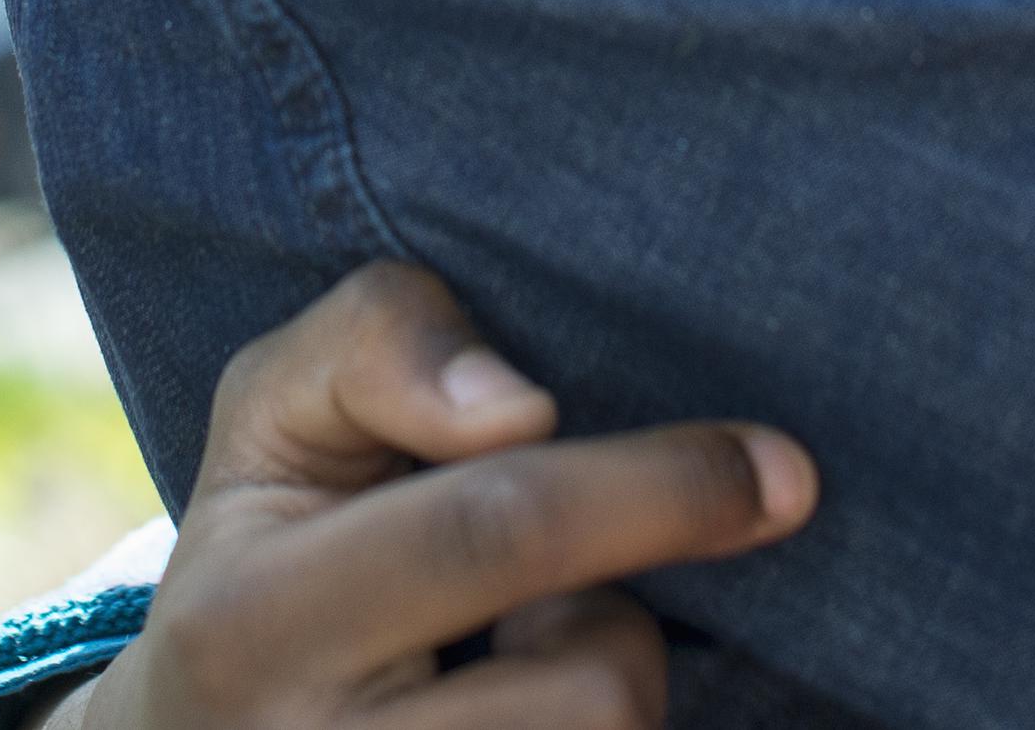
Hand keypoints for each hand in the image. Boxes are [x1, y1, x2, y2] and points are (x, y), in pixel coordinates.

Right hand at [48, 262, 815, 729]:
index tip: (782, 469)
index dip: (659, 489)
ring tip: (521, 664)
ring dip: (609, 687)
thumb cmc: (268, 548)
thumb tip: (521, 410)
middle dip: (647, 605)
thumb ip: (382, 342)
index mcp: (253, 625)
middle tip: (670, 553)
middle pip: (598, 684)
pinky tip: (526, 717)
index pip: (494, 533)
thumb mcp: (275, 413)